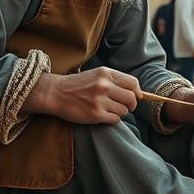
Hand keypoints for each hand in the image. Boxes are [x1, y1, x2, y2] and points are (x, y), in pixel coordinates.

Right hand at [23, 67, 139, 124]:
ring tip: (108, 109)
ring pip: (124, 111)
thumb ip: (115, 81)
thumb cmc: (77, 85)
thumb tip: (137, 93)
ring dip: (119, 112)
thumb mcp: (97, 75)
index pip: (133, 83)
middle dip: (130, 105)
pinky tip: (103, 115)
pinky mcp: (95, 114)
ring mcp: (100, 100)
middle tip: (124, 106)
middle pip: (131, 99)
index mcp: (106, 73)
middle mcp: (104, 86)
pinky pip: (115, 120)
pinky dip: (112, 119)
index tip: (135, 97)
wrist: (55, 93)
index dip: (137, 92)